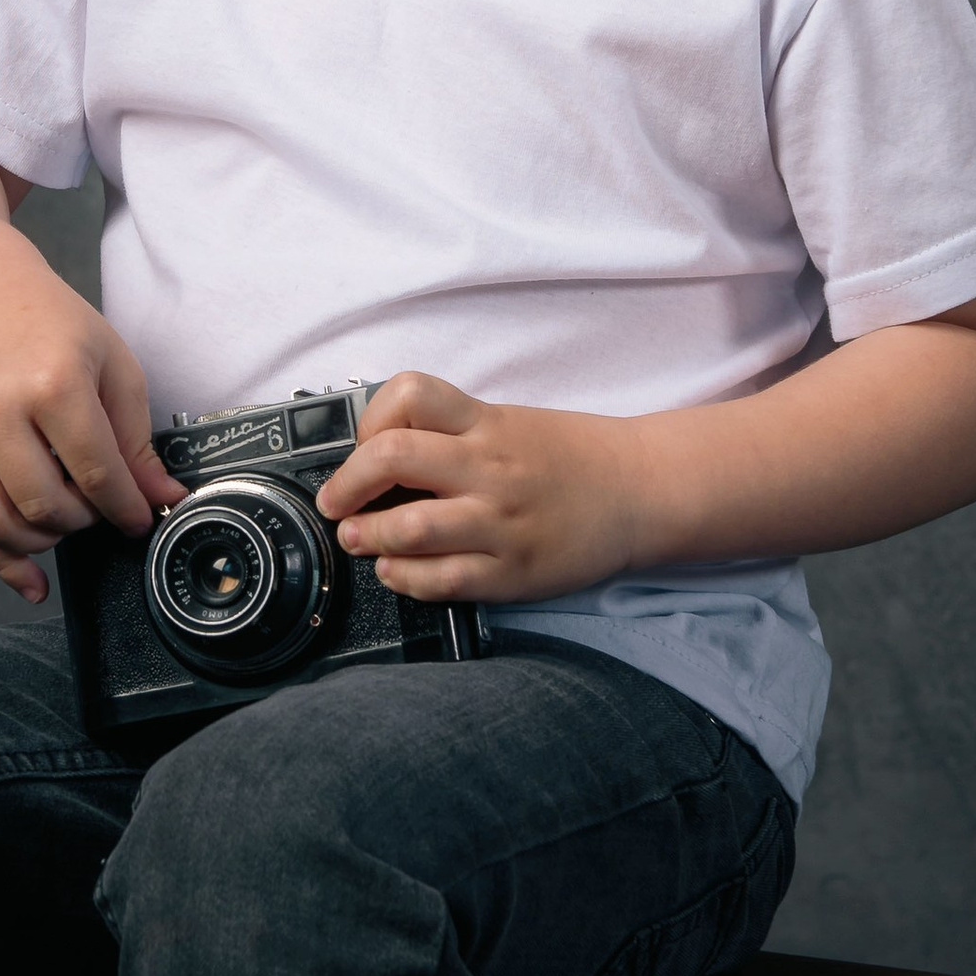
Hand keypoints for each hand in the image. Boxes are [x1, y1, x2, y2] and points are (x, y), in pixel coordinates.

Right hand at [0, 243, 180, 604]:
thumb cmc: (45, 321)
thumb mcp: (109, 362)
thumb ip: (135, 437)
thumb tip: (160, 497)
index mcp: (53, 382)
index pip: (97, 472)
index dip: (127, 508)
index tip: (142, 518)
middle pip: (49, 505)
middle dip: (87, 521)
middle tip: (102, 507)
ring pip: (1, 524)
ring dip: (45, 540)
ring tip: (68, 520)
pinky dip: (0, 561)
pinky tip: (31, 580)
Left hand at [315, 372, 647, 601]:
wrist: (639, 491)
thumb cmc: (568, 457)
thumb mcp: (507, 423)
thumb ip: (449, 433)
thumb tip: (374, 457)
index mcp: (486, 422)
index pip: (409, 395)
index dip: (370, 420)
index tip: (364, 445)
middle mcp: (490, 468)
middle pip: (392, 457)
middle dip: (347, 484)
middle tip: (335, 502)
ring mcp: (500, 523)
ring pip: (408, 528)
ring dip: (366, 536)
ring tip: (358, 537)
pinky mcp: (511, 572)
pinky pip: (440, 580)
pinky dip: (402, 577)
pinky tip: (396, 570)